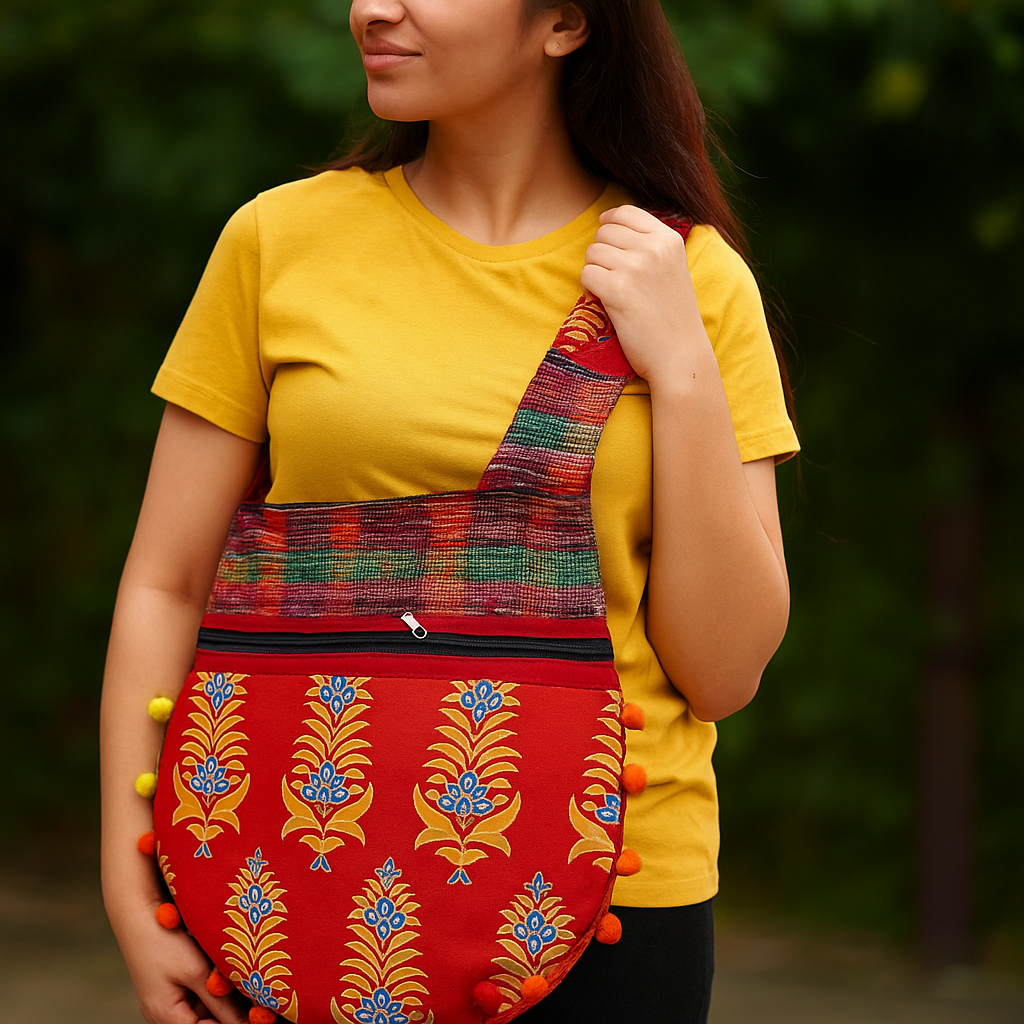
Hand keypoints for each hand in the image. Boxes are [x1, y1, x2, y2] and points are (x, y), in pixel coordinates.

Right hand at [115, 901, 247, 1023]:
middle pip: (204, 1022)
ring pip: (203, 1009)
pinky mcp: (170, 987)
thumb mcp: (197, 972)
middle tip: (253, 997)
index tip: (256, 1014)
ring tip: (235, 978)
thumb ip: (221, 1003)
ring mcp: (165, 1001)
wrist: (138, 915)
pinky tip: (221, 971)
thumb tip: (246, 1023)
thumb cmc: (165, 942)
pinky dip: (211, 986)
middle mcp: (162, 1015)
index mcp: (165, 1017)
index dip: (231, 1023)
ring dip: (221, 998)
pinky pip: (196, 995)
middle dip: (227, 1011)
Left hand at [581, 205, 706, 382]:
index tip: (606, 240)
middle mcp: (654, 248)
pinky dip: (589, 290)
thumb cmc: (672, 318)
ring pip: (592, 253)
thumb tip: (608, 225)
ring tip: (609, 293)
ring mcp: (636, 267)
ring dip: (594, 273)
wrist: (680, 357)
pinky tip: (602, 303)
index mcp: (669, 239)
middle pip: (604, 232)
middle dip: (601, 255)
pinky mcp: (618, 289)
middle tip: (611, 279)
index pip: (625, 212)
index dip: (608, 223)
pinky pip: (586, 275)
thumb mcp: (672, 270)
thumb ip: (649, 247)